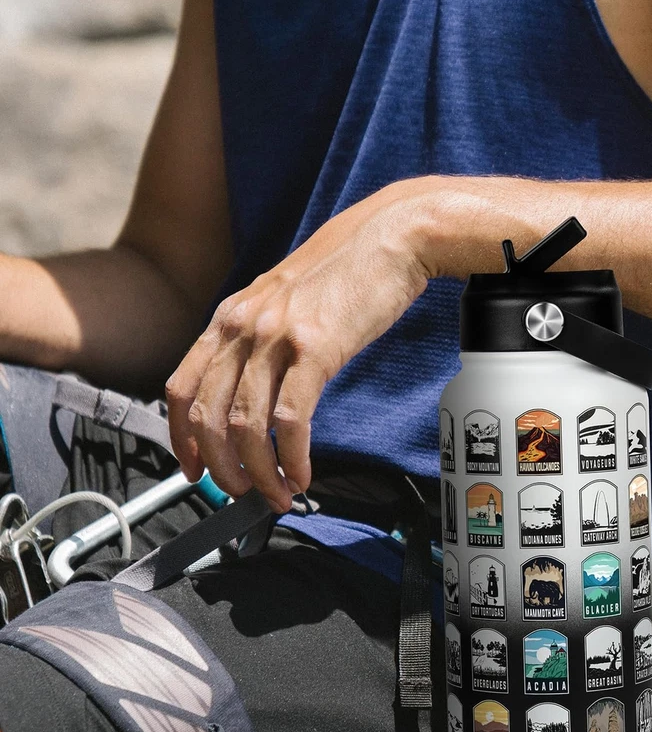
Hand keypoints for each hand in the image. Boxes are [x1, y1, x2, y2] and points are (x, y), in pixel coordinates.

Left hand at [165, 179, 435, 511]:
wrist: (391, 238)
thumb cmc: (348, 271)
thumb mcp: (286, 301)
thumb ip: (263, 341)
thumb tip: (257, 392)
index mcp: (230, 316)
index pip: (180, 387)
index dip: (182, 439)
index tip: (195, 470)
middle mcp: (242, 326)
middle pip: (207, 416)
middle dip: (221, 469)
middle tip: (242, 494)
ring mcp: (275, 336)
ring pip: (244, 426)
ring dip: (259, 473)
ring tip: (277, 494)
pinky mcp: (314, 348)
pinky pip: (289, 420)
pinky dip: (293, 457)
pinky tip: (302, 472)